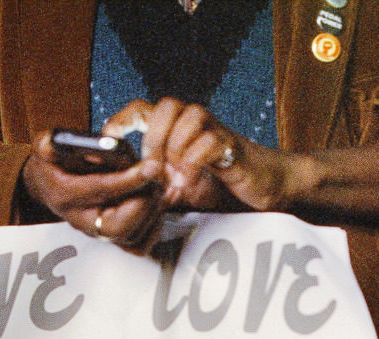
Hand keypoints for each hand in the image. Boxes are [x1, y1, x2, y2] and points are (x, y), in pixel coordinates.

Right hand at [21, 131, 165, 251]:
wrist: (50, 184)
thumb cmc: (53, 164)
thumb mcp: (46, 145)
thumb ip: (50, 143)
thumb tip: (60, 143)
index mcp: (65, 195)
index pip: (99, 191)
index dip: (128, 180)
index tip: (149, 167)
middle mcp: (82, 220)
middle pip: (118, 227)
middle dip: (143, 203)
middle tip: (156, 179)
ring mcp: (98, 232)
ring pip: (132, 237)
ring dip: (152, 212)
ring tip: (159, 186)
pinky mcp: (112, 237)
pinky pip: (138, 245)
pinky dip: (154, 226)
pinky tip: (158, 203)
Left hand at [108, 98, 291, 212]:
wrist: (269, 187)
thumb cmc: (225, 184)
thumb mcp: (181, 188)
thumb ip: (158, 187)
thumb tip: (130, 194)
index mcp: (179, 130)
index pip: (145, 108)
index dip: (124, 118)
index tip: (109, 137)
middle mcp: (197, 125)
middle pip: (167, 104)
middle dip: (154, 135)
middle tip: (153, 165)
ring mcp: (216, 132)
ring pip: (190, 115)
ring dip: (177, 147)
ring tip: (176, 175)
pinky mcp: (233, 148)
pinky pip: (209, 142)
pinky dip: (194, 163)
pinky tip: (190, 180)